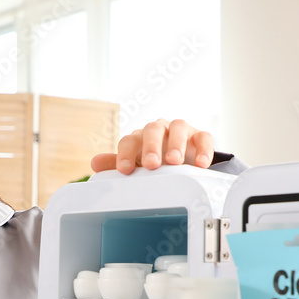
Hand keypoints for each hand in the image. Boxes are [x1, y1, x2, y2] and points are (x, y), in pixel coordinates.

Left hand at [90, 118, 214, 174]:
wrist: (183, 159)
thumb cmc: (155, 161)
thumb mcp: (136, 164)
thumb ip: (117, 163)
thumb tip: (94, 163)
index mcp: (140, 137)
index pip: (129, 140)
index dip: (125, 154)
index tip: (124, 170)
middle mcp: (159, 129)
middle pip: (153, 129)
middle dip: (151, 147)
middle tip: (151, 165)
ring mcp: (181, 131)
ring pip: (178, 128)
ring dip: (176, 144)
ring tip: (174, 162)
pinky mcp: (200, 136)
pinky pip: (204, 137)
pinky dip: (203, 149)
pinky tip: (200, 164)